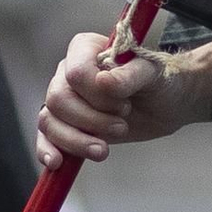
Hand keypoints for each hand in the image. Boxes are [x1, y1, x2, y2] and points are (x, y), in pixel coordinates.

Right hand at [36, 33, 187, 166]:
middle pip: (58, 99)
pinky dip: (48, 150)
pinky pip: (46, 137)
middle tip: (122, 126)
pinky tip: (57, 163)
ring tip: (103, 151)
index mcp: (85, 48)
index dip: (97, 96)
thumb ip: (130, 74)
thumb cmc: (159, 81)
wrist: (166, 104)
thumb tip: (103, 83)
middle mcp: (68, 71)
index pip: (76, 73)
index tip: (125, 105)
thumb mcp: (153, 73)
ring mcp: (64, 98)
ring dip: (76, 140)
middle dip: (91, 120)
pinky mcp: (66, 124)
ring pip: (49, 120)